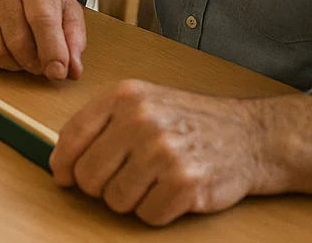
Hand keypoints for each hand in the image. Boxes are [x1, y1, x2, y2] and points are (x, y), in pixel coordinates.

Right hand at [0, 0, 85, 79]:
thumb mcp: (69, 12)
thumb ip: (74, 41)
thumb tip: (70, 71)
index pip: (42, 18)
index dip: (52, 51)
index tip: (58, 73)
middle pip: (17, 40)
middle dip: (33, 63)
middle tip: (41, 64)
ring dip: (13, 65)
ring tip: (23, 56)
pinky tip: (2, 49)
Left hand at [51, 82, 271, 224]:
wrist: (251, 136)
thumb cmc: (189, 121)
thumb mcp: (142, 103)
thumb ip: (100, 125)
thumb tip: (61, 164)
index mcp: (125, 97)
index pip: (72, 136)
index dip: (62, 163)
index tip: (63, 176)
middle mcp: (142, 120)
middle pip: (89, 175)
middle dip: (100, 186)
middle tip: (122, 179)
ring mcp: (165, 152)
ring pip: (116, 199)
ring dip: (130, 200)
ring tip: (152, 182)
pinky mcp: (187, 183)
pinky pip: (148, 215)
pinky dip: (157, 211)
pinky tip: (171, 193)